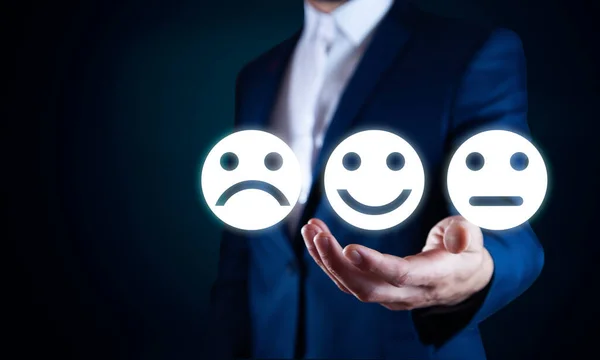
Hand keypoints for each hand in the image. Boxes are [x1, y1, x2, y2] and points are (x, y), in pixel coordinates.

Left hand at [300, 216, 493, 309]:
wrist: (464, 281)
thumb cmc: (465, 255)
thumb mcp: (474, 240)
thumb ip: (465, 234)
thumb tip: (457, 237)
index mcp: (433, 277)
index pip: (400, 274)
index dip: (374, 264)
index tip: (349, 247)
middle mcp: (408, 292)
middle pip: (366, 287)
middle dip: (336, 262)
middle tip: (317, 234)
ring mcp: (390, 296)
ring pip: (351, 285)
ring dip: (325, 259)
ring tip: (310, 230)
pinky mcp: (378, 291)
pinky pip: (348, 281)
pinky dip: (329, 261)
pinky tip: (316, 240)